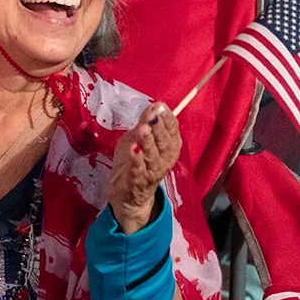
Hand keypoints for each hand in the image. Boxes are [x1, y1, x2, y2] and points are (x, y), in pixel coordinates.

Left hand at [107, 102, 180, 232]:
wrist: (127, 194)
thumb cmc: (134, 163)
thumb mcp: (138, 139)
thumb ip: (145, 123)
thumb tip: (154, 105)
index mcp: (169, 148)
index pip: (173, 132)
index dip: (167, 119)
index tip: (160, 106)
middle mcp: (165, 160)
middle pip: (165, 144)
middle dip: (159, 128)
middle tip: (153, 116)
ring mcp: (153, 172)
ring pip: (153, 157)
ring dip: (148, 142)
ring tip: (143, 129)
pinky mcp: (138, 182)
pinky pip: (139, 171)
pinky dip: (137, 160)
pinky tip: (133, 150)